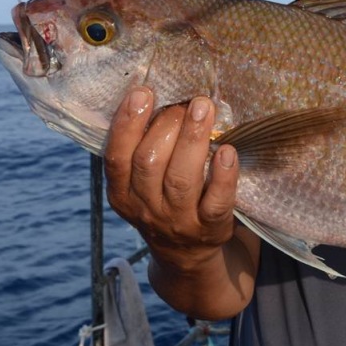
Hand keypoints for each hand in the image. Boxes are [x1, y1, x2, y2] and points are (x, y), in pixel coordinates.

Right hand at [103, 86, 239, 267]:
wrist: (186, 254)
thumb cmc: (163, 200)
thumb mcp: (140, 184)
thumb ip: (141, 148)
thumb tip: (153, 95)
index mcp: (122, 194)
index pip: (117, 157)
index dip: (127, 123)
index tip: (143, 92)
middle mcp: (146, 208)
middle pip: (149, 163)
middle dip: (167, 125)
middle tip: (186, 101)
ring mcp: (178, 220)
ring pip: (181, 179)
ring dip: (193, 139)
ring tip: (204, 107)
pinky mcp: (210, 228)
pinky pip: (217, 202)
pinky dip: (223, 175)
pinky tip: (228, 150)